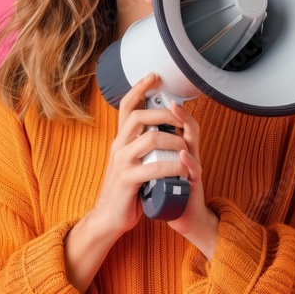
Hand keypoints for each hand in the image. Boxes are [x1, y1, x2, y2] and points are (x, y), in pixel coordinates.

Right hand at [85, 72, 190, 240]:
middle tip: (180, 117)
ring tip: (185, 146)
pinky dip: (172, 165)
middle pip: (138, 115)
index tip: (153, 76)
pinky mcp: (128, 180)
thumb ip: (143, 146)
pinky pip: (153, 167)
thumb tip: (163, 128)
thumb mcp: (133, 161)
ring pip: (149, 138)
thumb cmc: (126, 189)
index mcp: (121, 140)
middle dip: (163, 112)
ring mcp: (122, 162)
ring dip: (172, 139)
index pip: (127, 106)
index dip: (139, 88)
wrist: (109, 217)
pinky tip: (183, 168)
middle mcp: (119, 146)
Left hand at [165, 100, 218, 258]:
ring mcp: (190, 170)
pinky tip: (183, 156)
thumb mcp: (156, 165)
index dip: (166, 107)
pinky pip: (193, 172)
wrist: (182, 218)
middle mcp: (185, 155)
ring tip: (177, 118)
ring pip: (193, 145)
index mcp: (173, 149)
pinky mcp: (192, 187)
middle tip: (170, 101)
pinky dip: (188, 163)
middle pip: (188, 128)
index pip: (174, 123)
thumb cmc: (167, 191)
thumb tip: (137, 132)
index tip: (157, 91)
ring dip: (185, 131)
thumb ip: (152, 149)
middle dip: (179, 114)